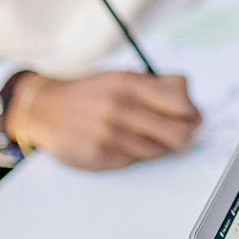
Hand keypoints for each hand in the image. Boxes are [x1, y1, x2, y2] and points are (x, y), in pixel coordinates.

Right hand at [10, 71, 200, 170]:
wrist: (44, 109)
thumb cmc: (90, 93)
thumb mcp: (122, 77)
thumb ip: (158, 85)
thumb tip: (190, 100)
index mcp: (129, 84)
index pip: (181, 105)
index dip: (194, 115)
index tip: (194, 119)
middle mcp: (119, 108)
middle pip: (178, 134)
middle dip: (185, 137)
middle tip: (182, 136)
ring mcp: (109, 134)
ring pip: (159, 151)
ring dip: (158, 146)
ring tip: (142, 136)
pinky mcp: (100, 156)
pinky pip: (135, 161)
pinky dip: (134, 154)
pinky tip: (121, 143)